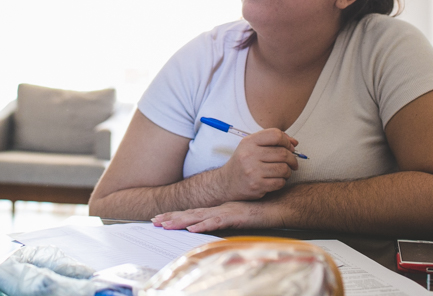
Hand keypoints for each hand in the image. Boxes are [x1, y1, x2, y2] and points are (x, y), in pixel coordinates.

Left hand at [152, 201, 280, 232]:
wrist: (277, 205)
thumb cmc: (260, 211)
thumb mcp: (239, 217)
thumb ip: (226, 220)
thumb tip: (212, 227)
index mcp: (218, 209)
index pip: (193, 213)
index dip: (176, 215)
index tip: (161, 218)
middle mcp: (218, 209)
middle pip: (190, 214)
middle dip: (171, 217)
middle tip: (154, 221)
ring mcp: (225, 212)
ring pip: (198, 217)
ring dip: (181, 221)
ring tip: (166, 225)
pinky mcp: (234, 217)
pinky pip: (216, 221)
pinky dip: (203, 224)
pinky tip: (193, 228)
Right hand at [214, 128, 298, 201]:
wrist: (226, 183)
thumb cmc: (243, 163)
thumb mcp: (252, 146)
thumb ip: (272, 141)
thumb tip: (294, 142)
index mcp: (249, 142)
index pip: (275, 135)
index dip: (287, 141)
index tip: (290, 148)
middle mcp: (249, 155)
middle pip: (283, 153)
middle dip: (292, 158)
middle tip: (292, 163)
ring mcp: (253, 171)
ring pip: (284, 169)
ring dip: (288, 171)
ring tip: (284, 172)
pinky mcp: (257, 186)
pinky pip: (280, 182)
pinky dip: (282, 181)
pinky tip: (277, 179)